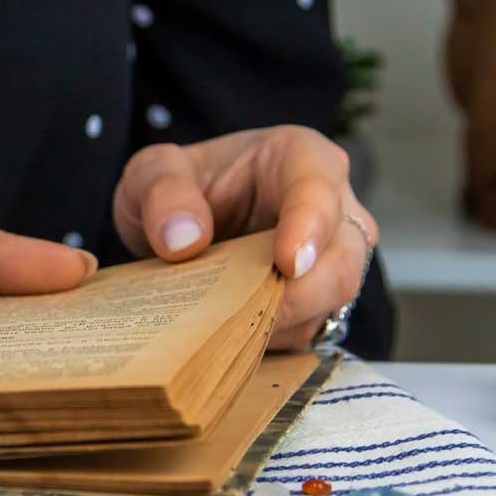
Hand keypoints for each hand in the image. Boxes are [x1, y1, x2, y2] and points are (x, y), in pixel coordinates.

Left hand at [111, 126, 377, 349]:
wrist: (182, 225)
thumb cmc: (181, 187)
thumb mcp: (153, 173)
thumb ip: (162, 192)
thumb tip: (184, 239)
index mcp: (299, 157)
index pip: (319, 190)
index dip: (310, 227)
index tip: (287, 262)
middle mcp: (332, 208)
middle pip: (342, 258)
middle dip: (301, 293)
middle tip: (247, 314)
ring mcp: (332, 258)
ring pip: (331, 300)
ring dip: (280, 320)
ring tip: (224, 327)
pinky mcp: (318, 301)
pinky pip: (308, 329)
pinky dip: (271, 338)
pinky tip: (228, 338)